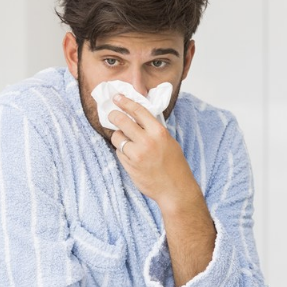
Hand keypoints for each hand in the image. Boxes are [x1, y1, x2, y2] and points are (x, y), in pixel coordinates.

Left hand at [109, 94, 197, 209]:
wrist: (175, 189)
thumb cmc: (174, 165)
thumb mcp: (169, 141)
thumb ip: (153, 130)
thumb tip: (138, 118)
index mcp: (159, 132)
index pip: (138, 111)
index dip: (125, 102)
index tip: (117, 97)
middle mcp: (147, 141)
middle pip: (122, 121)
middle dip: (114, 116)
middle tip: (111, 115)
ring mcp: (136, 154)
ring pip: (117, 138)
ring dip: (118, 137)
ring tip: (125, 141)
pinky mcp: (129, 165)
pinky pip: (119, 152)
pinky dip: (121, 151)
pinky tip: (130, 155)